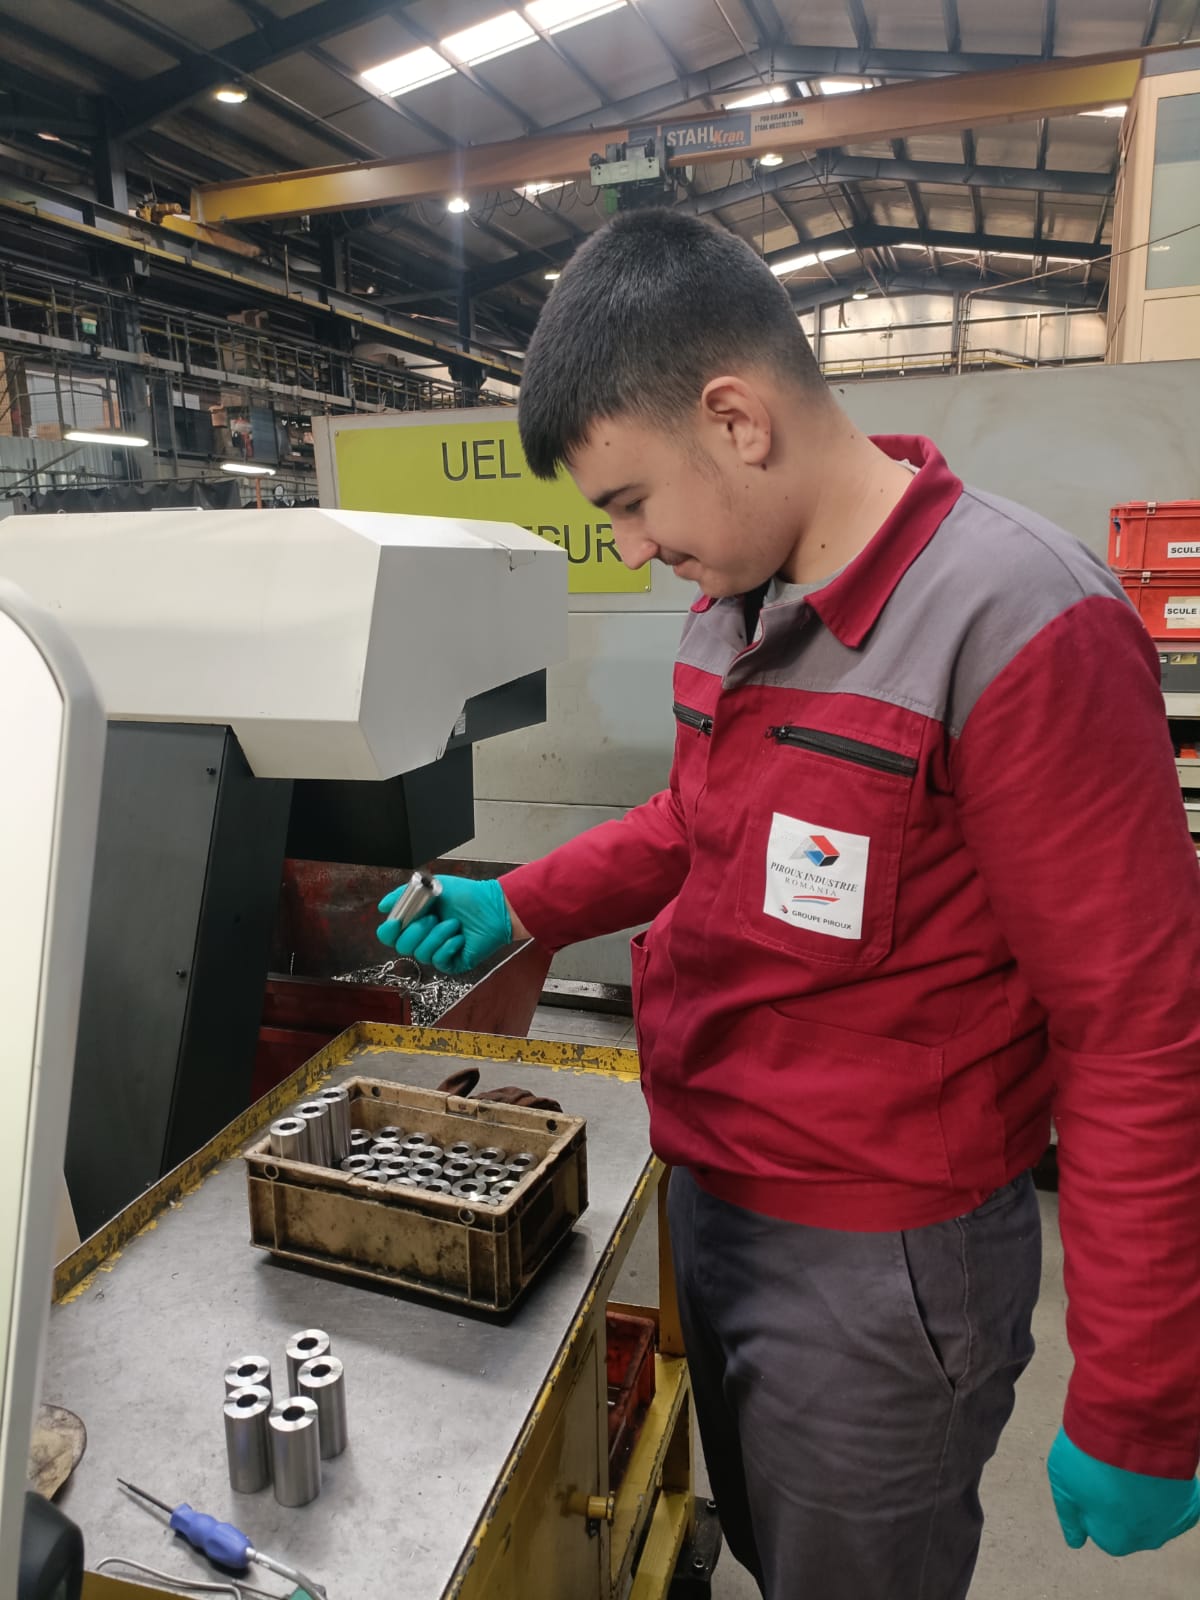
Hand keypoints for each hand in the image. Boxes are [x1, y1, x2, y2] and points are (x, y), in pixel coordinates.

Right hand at [375, 875, 512, 975]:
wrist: (493, 906)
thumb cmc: (465, 896)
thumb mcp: (431, 888)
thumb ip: (404, 896)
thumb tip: (383, 907)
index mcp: (415, 922)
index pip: (390, 934)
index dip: (389, 930)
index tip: (396, 922)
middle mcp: (423, 938)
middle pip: (401, 947)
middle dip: (417, 931)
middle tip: (433, 917)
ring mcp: (437, 952)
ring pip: (421, 954)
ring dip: (437, 936)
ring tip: (453, 923)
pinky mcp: (452, 962)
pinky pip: (438, 961)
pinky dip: (449, 946)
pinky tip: (460, 937)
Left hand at [1048, 1428, 1199, 1555]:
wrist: (1132, 1429)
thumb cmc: (1090, 1458)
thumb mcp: (1063, 1484)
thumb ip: (1070, 1517)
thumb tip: (1076, 1542)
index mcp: (1114, 1540)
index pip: (1100, 1528)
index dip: (1094, 1500)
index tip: (1091, 1478)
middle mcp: (1146, 1540)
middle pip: (1129, 1523)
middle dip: (1121, 1500)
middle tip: (1111, 1468)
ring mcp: (1171, 1522)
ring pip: (1153, 1512)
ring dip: (1143, 1494)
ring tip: (1132, 1464)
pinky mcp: (1190, 1503)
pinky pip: (1176, 1501)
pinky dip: (1167, 1489)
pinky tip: (1154, 1469)